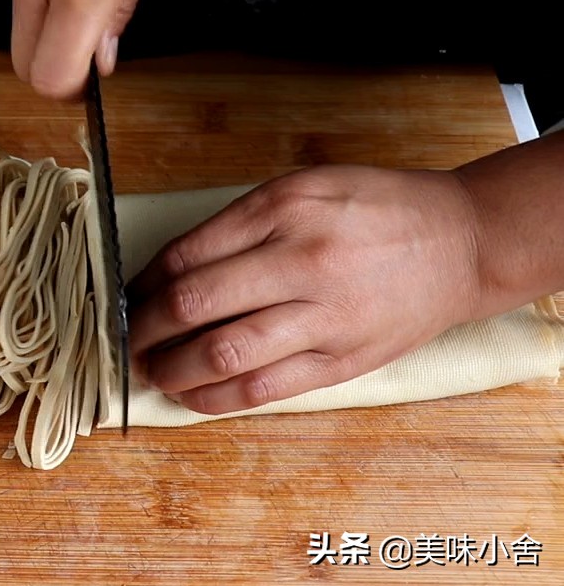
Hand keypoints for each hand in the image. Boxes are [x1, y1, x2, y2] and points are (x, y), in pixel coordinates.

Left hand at [127, 165, 486, 414]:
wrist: (462, 242)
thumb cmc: (375, 208)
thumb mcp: (302, 187)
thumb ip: (238, 224)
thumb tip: (169, 270)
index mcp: (283, 210)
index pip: (187, 255)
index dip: (142, 283)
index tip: (127, 296)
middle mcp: (301, 262)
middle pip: (194, 304)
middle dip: (143, 328)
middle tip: (124, 338)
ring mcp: (324, 317)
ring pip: (223, 353)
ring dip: (171, 368)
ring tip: (148, 370)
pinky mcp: (342, 361)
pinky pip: (265, 389)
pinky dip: (216, 398)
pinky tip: (190, 395)